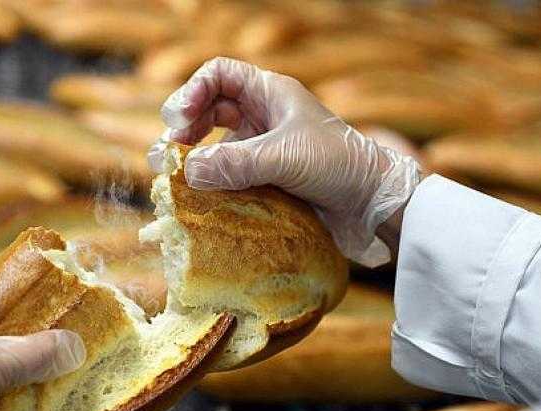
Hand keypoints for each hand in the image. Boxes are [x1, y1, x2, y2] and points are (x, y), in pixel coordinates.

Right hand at [148, 57, 421, 266]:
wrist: (373, 204)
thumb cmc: (339, 166)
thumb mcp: (285, 158)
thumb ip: (236, 163)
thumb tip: (188, 172)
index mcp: (271, 94)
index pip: (219, 75)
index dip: (192, 91)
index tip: (178, 119)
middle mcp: (263, 118)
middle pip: (208, 110)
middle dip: (184, 129)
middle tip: (167, 155)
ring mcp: (263, 149)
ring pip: (215, 146)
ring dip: (193, 160)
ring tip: (175, 179)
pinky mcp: (264, 180)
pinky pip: (227, 176)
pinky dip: (210, 184)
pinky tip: (198, 199)